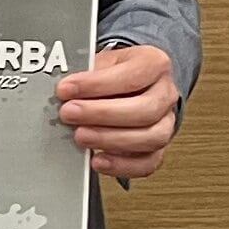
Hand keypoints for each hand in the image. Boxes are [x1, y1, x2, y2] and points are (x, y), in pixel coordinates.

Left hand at [58, 42, 178, 182]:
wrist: (127, 88)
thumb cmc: (114, 74)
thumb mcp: (101, 62)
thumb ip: (86, 75)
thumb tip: (63, 92)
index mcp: (154, 64)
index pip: (133, 76)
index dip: (97, 84)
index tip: (66, 89)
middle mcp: (165, 94)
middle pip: (145, 109)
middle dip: (102, 114)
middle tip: (70, 113)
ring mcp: (165, 123)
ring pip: (151, 137)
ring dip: (110, 139)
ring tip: (80, 136)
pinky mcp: (158, 149)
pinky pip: (148, 163)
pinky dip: (121, 165)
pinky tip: (98, 160)